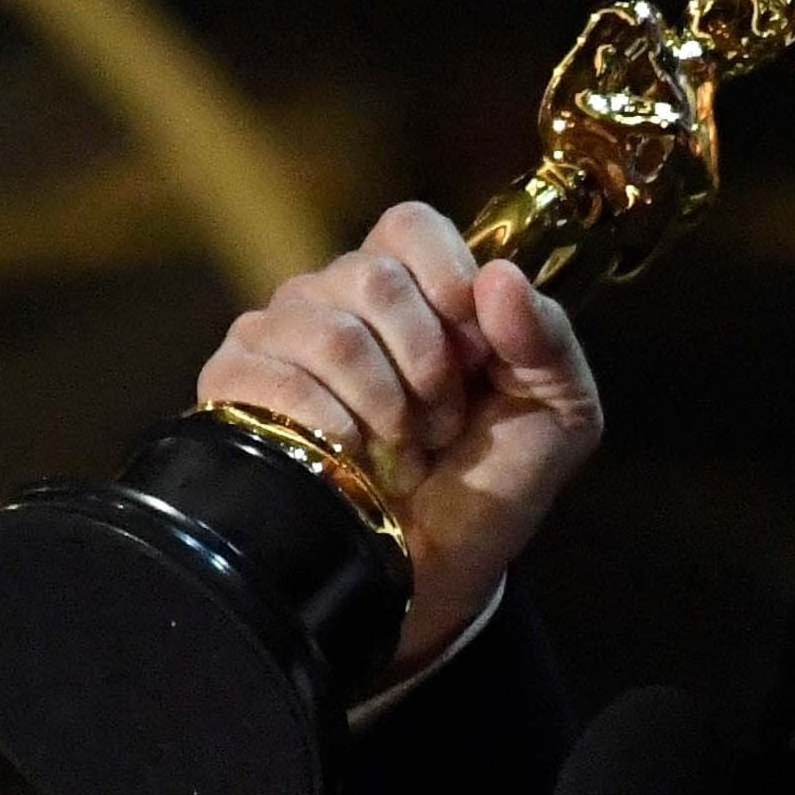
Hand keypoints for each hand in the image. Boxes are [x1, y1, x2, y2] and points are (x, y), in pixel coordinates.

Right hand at [195, 201, 603, 673]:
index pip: (410, 226)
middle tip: (441, 422)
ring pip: (328, 331)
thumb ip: (549, 340)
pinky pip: (272, 377)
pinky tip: (349, 458)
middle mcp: (339, 297)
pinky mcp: (236, 385)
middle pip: (371, 277)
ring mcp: (280, 336)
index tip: (476, 348)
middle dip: (425, 363)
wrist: (437, 569)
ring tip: (400, 449)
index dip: (446, 278)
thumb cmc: (493, 483)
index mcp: (416, 286)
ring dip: (383, 406)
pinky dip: (329, 427)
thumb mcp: (558, 413)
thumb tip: (501, 278)